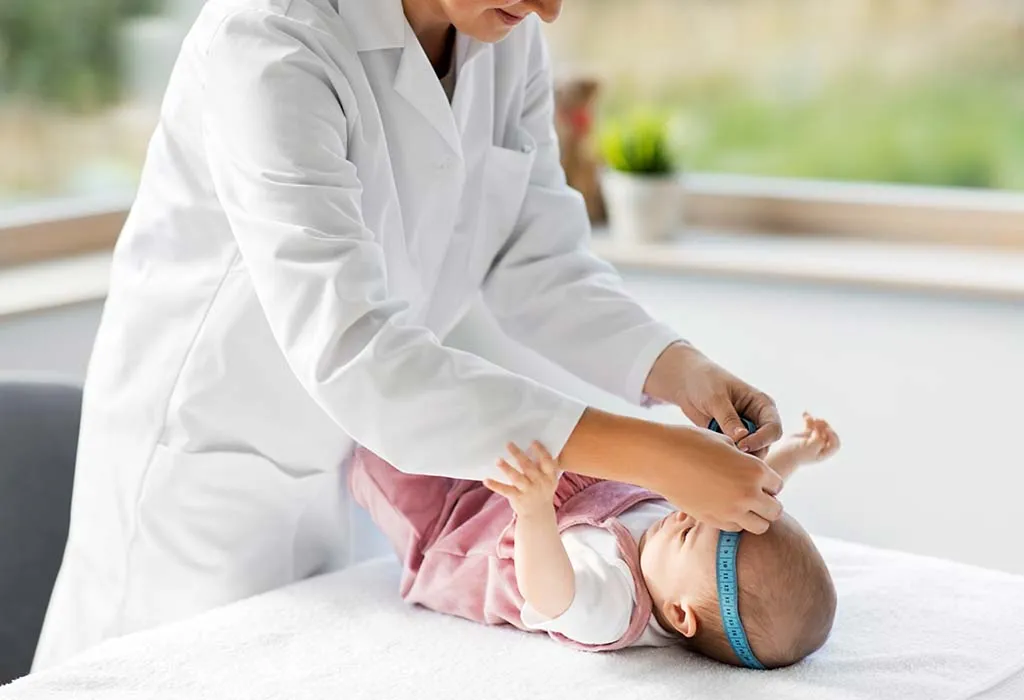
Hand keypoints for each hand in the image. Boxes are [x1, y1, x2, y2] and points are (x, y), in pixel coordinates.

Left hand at [484, 441, 559, 518]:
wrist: (538, 515)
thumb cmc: (542, 491)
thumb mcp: (548, 480)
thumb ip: (542, 466)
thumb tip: (531, 446)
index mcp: (549, 476)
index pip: (547, 462)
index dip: (540, 451)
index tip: (532, 441)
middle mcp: (540, 483)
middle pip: (528, 467)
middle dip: (518, 455)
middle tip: (508, 444)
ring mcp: (528, 491)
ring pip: (516, 477)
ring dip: (506, 468)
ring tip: (498, 460)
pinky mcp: (517, 498)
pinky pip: (505, 490)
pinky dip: (495, 485)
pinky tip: (486, 480)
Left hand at [644, 343, 781, 456]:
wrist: (686, 383)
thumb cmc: (705, 382)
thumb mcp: (716, 397)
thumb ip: (728, 418)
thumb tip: (741, 437)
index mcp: (762, 405)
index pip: (773, 428)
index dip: (761, 440)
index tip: (742, 445)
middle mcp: (758, 420)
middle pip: (765, 445)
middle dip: (750, 452)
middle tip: (729, 454)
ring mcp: (745, 431)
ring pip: (750, 453)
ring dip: (737, 456)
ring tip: (719, 451)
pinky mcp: (731, 439)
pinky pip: (734, 453)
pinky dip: (726, 455)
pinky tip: (713, 451)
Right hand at [647, 425, 784, 532]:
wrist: (660, 457)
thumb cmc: (691, 442)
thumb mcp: (726, 443)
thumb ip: (745, 460)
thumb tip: (752, 471)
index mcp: (755, 470)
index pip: (777, 486)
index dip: (767, 481)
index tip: (755, 478)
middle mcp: (747, 493)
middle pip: (775, 510)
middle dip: (766, 503)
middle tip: (752, 494)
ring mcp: (730, 511)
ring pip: (760, 526)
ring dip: (755, 517)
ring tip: (740, 504)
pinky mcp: (713, 521)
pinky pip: (736, 529)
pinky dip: (735, 521)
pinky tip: (723, 507)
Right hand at [772, 412, 840, 464]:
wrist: (784, 452)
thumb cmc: (798, 453)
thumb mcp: (811, 448)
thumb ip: (819, 439)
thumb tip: (821, 428)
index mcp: (825, 452)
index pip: (835, 443)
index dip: (833, 436)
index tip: (827, 430)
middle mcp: (822, 445)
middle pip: (829, 433)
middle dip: (824, 426)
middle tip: (817, 421)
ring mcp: (815, 438)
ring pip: (820, 426)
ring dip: (816, 421)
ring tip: (809, 418)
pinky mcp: (807, 433)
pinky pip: (810, 424)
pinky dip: (808, 418)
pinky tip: (804, 413)